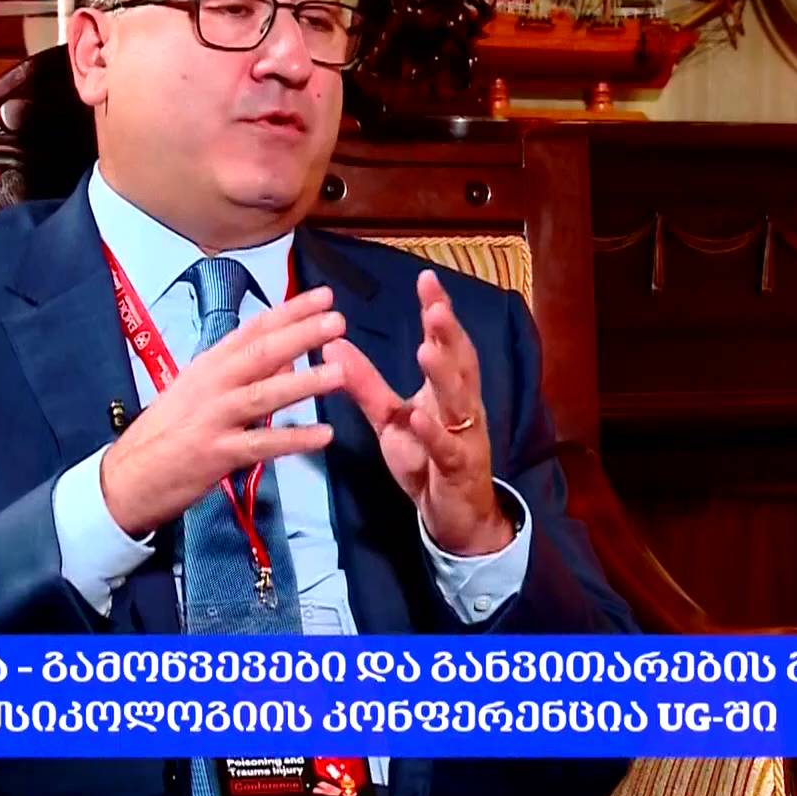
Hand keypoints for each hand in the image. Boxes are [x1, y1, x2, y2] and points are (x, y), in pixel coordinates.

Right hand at [100, 285, 345, 537]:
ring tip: (340, 373)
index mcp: (208, 365)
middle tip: (337, 320)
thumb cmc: (165, 433)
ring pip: (264, 394)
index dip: (289, 311)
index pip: (253, 330)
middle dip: (301, 335)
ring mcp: (214, 418)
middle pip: (261, 354)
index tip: (322, 296)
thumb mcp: (198, 392)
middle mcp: (212, 385)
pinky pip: (262, 444)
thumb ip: (242, 375)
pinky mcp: (217, 454)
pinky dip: (294, 439)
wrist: (126, 478)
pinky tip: (324, 435)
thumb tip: (287, 362)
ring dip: (304, 383)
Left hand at [323, 270, 512, 555]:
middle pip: (459, 364)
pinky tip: (419, 417)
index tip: (427, 280)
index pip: (445, 343)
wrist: (453, 516)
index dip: (438, 311)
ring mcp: (464, 437)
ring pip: (457, 401)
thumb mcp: (388, 418)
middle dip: (448, 333)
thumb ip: (365, 383)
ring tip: (426, 348)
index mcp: (447, 390)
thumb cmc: (425, 460)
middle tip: (435, 306)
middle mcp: (461, 407)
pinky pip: (446, 449)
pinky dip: (433, 432)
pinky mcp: (457, 469)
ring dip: (443, 375)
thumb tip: (332, 345)